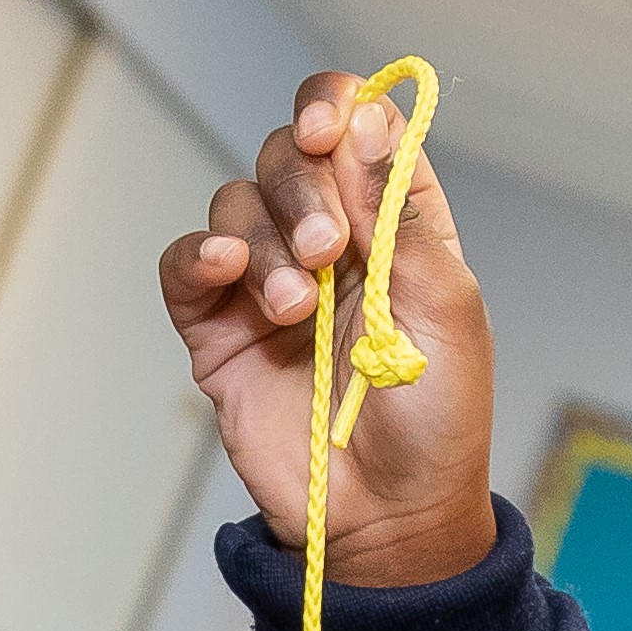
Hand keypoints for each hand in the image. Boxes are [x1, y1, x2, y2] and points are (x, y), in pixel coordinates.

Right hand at [157, 70, 495, 588]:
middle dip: (301, 188)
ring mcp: (267, 285)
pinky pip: (186, 268)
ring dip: (264, 240)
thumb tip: (366, 121)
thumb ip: (401, 216)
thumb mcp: (446, 309)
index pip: (355, 129)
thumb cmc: (436, 423)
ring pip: (236, 206)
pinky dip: (197, 257)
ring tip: (297, 307)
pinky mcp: (219, 333)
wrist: (390, 520)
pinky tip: (226, 272)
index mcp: (392, 225)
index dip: (336, 110)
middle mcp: (328, 243)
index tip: (329, 129)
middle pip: (287, 157)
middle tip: (327, 249)